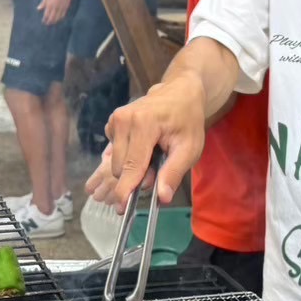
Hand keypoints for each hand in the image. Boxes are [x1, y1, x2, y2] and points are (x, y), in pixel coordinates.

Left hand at [39, 0, 73, 24]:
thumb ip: (43, 3)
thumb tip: (38, 9)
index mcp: (49, 4)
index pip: (46, 15)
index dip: (44, 19)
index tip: (43, 21)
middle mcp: (55, 7)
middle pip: (52, 18)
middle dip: (49, 22)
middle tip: (47, 24)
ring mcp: (61, 8)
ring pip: (58, 18)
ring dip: (55, 21)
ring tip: (52, 22)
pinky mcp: (66, 7)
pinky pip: (63, 15)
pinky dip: (60, 18)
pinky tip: (58, 19)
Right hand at [86, 73, 206, 210]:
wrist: (180, 92)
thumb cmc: (187, 120)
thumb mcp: (190, 148)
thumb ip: (174, 172)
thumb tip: (162, 197)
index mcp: (143, 124)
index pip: (131, 165)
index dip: (126, 189)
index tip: (121, 208)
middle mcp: (123, 119)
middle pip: (120, 166)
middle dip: (135, 177)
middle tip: (157, 169)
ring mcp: (114, 119)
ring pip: (114, 161)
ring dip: (131, 168)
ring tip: (152, 156)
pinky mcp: (111, 122)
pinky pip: (113, 151)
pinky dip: (126, 157)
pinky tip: (142, 148)